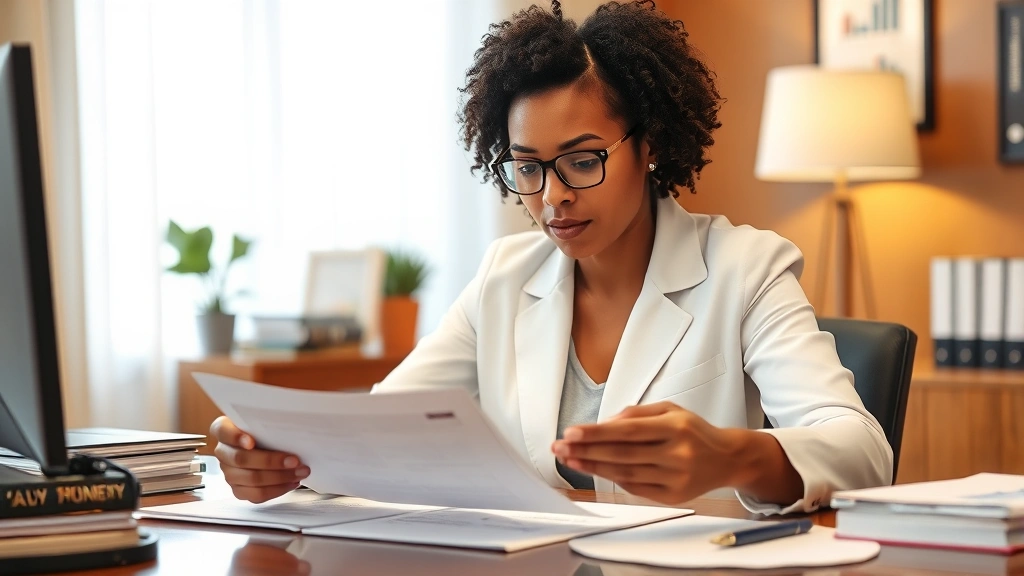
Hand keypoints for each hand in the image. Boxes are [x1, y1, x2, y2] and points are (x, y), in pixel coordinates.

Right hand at [211, 416, 309, 502]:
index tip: (251, 442)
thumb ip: (267, 421)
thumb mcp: (262, 420)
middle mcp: (223, 452)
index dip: (236, 437)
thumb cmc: (263, 430)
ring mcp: (229, 473)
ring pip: (251, 479)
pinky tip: (291, 482)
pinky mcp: (239, 490)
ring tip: (299, 472)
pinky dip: (277, 490)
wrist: (263, 443)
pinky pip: (256, 495)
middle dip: (270, 461)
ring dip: (279, 477)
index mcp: (223, 430)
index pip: (223, 431)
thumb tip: (290, 423)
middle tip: (294, 460)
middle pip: (240, 459)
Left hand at [550, 402, 749, 504]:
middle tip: (560, 447)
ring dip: (593, 466)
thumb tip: (606, 422)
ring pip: (625, 473)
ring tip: (570, 459)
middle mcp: (677, 453)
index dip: (597, 432)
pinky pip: (636, 487)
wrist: (727, 458)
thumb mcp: (671, 409)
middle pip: (622, 454)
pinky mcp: (673, 496)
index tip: (571, 432)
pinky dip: (613, 478)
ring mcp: (676, 477)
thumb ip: (638, 413)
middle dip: (586, 450)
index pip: (628, 430)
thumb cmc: (695, 431)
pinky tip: (595, 469)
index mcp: (676, 427)